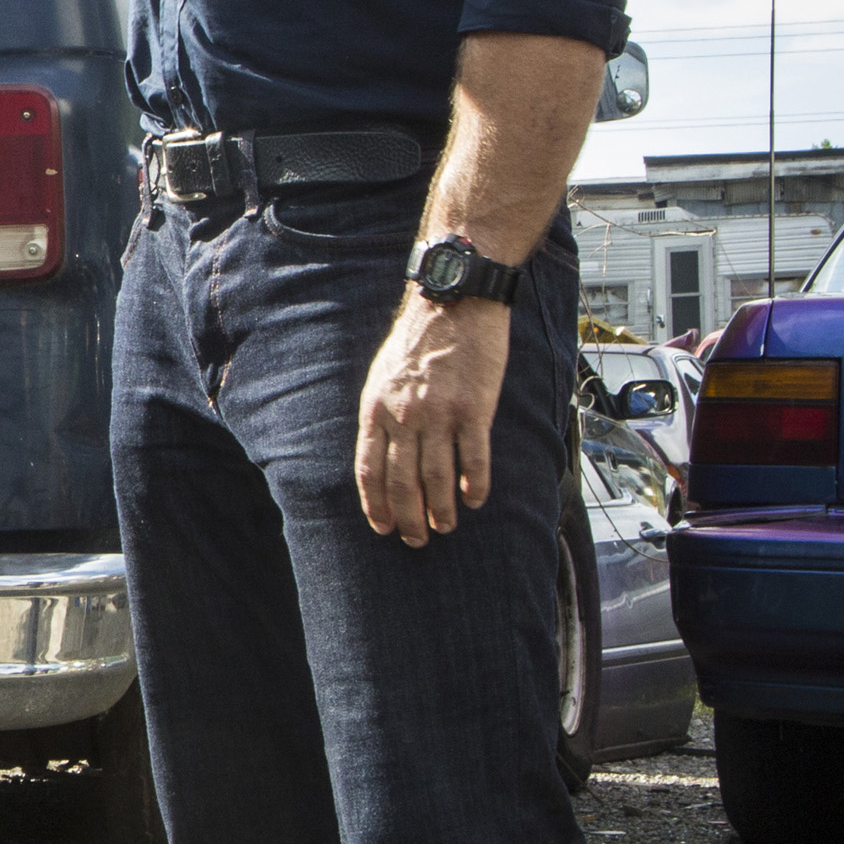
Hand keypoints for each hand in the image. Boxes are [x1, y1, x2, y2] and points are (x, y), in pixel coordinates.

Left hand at [357, 292, 510, 546]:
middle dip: (408, 517)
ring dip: (440, 510)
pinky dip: (474, 483)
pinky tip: (474, 499)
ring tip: (445, 528)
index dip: (375, 504)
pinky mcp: (474, 408)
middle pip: (402, 481)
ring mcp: (439, 413)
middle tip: (416, 540)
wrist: (454, 302)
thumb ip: (381, 415)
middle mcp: (404, 416)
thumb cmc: (418, 340)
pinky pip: (473, 457)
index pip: (369, 470)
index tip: (382, 528)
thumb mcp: (382, 376)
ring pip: (437, 477)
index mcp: (376, 409)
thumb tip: (381, 454)